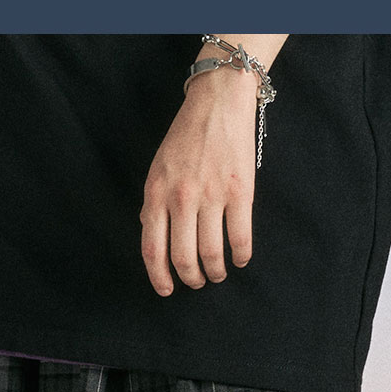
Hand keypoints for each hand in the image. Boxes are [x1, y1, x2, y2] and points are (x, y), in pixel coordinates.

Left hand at [139, 62, 260, 295]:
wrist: (218, 101)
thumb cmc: (187, 135)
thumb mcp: (158, 167)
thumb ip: (153, 202)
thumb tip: (150, 233)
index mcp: (156, 192)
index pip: (152, 248)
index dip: (159, 277)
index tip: (167, 290)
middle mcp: (181, 197)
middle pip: (183, 257)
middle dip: (191, 278)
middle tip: (197, 281)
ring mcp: (212, 195)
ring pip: (211, 253)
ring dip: (215, 272)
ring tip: (218, 273)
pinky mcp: (240, 192)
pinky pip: (239, 238)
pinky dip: (240, 257)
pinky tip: (239, 260)